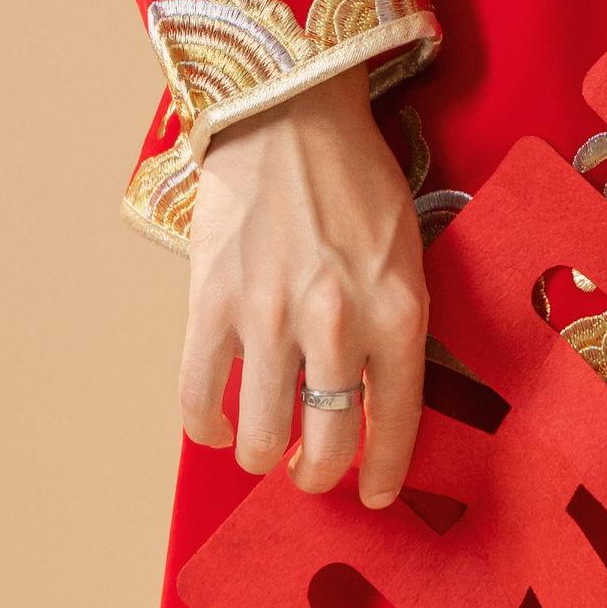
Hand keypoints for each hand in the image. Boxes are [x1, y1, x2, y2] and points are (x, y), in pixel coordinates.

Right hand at [180, 63, 428, 508]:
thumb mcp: (407, 252)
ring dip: (262, 457)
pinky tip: (216, 425)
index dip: (387, 472)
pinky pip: (199, 396)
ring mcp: (269, 317)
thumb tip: (381, 398)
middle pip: (327, 442)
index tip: (378, 493)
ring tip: (265, 451)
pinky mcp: (211, 303)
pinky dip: (206, 425)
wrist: (288, 114)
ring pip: (261, 434)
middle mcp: (336, 324)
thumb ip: (398, 325)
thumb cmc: (355, 179)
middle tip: (314, 474)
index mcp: (397, 312)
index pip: (396, 422)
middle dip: (320, 474)